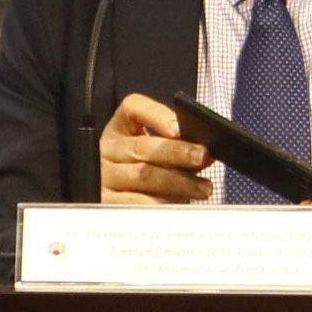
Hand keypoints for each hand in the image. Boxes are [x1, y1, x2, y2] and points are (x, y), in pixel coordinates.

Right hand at [97, 91, 214, 204]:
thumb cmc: (142, 170)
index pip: (133, 108)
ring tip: (202, 187)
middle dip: (176, 152)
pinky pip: (137, 202)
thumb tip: (207, 154)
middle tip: (201, 156)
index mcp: (121, 128)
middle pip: (143, 146)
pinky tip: (179, 203)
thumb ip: (178, 147)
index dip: (157, 116)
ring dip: (178, 182)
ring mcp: (104, 176)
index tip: (179, 128)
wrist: (114, 198)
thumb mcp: (155, 152)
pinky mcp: (106, 202)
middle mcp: (109, 149)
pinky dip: (161, 203)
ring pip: (143, 175)